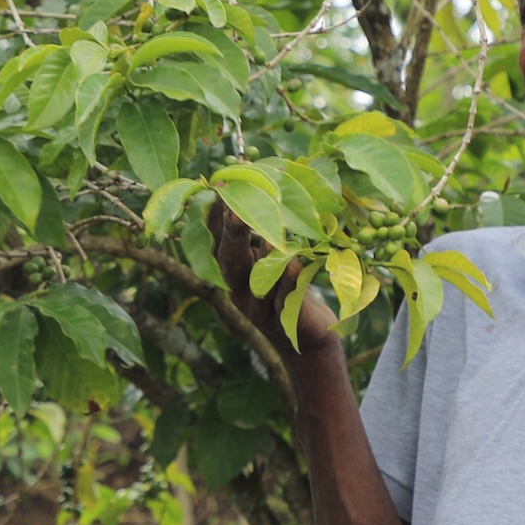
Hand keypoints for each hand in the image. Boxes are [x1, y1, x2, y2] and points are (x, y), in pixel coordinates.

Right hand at [207, 199, 337, 361]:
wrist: (306, 339)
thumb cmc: (285, 289)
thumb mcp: (268, 261)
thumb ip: (259, 234)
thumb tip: (254, 190)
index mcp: (232, 271)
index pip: (219, 239)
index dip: (218, 215)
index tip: (223, 185)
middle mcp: (238, 289)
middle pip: (229, 260)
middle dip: (232, 232)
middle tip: (234, 206)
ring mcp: (258, 308)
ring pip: (257, 281)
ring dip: (263, 255)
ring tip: (269, 235)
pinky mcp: (283, 322)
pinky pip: (284, 299)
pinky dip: (288, 281)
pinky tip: (294, 264)